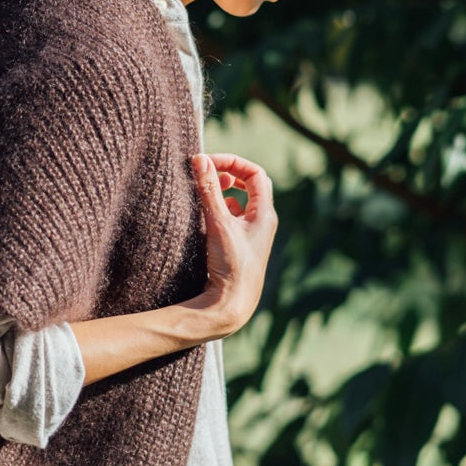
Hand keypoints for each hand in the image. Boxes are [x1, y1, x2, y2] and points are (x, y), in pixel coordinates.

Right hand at [189, 152, 277, 337]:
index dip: (233, 163)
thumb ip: (209, 190)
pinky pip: (233, 220)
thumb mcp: (219, 224)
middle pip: (250, 186)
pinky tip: (206, 218)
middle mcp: (262, 223)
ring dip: (223, 193)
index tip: (208, 164)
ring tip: (205, 193)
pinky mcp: (239, 248)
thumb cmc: (232, 266)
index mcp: (265, 214)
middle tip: (207, 174)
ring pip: (240, 203)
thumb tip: (200, 159)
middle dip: (229, 175)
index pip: (255, 174)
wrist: (232, 305)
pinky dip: (220, 211)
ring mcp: (251, 236)